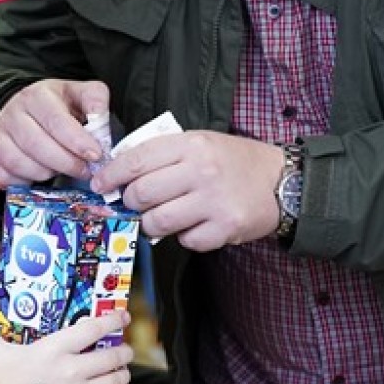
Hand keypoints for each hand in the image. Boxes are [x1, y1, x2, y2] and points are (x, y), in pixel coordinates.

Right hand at [0, 78, 111, 187]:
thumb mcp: (79, 94)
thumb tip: (98, 115)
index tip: (95, 155)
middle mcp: (12, 113)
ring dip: (46, 174)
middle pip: (36, 145)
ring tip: (61, 170)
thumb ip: (95, 100)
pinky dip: (24, 183)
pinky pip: (4, 178)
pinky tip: (39, 176)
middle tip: (85, 170)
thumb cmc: (58, 107)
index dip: (76, 141)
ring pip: (19, 164)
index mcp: (37, 96)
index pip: (55, 121)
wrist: (25, 111)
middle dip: (65, 163)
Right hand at [0, 290, 133, 383]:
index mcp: (53, 349)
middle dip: (124, 352)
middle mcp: (70, 371)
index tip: (122, 317)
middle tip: (124, 350)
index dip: (114, 320)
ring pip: (116, 382)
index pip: (94, 329)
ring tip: (120, 372)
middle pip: (113, 357)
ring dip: (122, 375)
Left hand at [93, 130, 284, 250]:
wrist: (281, 181)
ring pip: (158, 222)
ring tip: (160, 218)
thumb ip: (165, 154)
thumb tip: (122, 172)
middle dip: (131, 203)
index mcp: (192, 145)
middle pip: (142, 193)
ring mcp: (213, 201)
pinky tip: (193, 225)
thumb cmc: (235, 162)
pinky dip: (184, 237)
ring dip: (151, 225)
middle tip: (135, 204)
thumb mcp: (201, 142)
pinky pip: (186, 241)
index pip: (136, 160)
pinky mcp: (225, 227)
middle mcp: (201, 171)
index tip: (101, 185)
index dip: (111, 175)